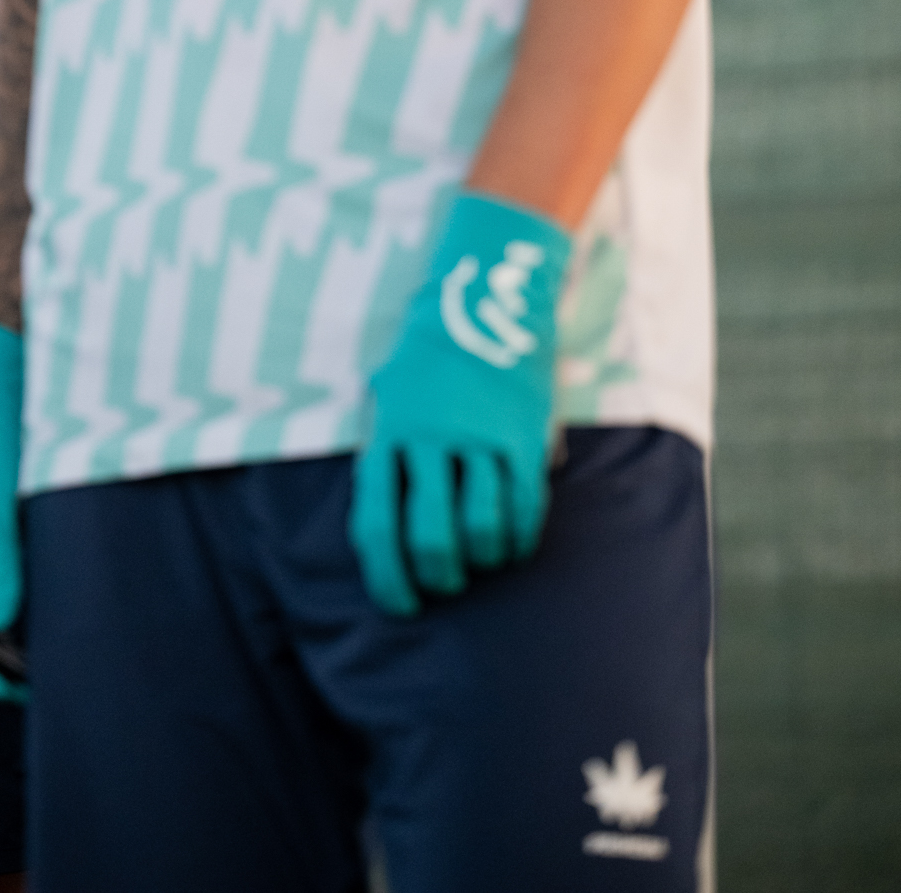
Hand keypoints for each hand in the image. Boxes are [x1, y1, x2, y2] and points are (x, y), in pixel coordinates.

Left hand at [349, 191, 570, 615]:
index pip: (376, 523)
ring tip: (480, 563)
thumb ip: (384, 456)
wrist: (484, 294)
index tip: (400, 605)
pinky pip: (525, 506)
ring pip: (481, 529)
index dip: (386, 576)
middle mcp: (431, 435)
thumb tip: (383, 531)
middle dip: (437, 576)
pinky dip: (519, 539)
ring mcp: (481, 434)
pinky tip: (513, 545)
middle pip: (430, 536)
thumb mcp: (388, 395)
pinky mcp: (525, 433)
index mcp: (388, 429)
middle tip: (444, 584)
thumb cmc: (427, 358)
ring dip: (481, 562)